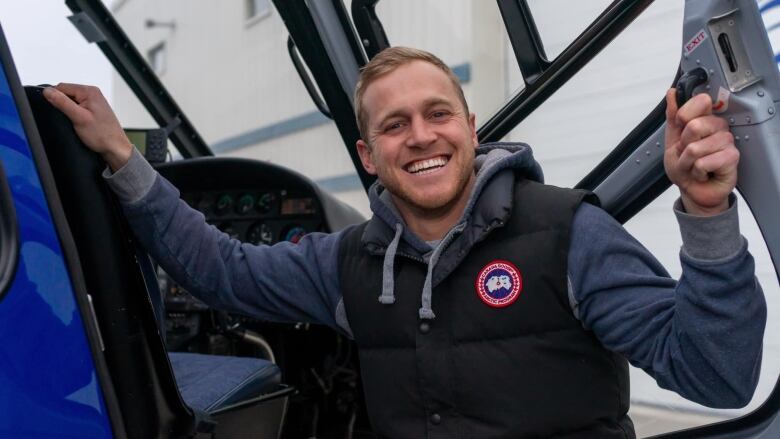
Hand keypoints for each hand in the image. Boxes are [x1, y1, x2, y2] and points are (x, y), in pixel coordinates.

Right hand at [43, 83, 133, 171]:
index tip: (57, 110)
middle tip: (70, 118)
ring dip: (69, 111)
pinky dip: (74, 114)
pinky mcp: (93, 109)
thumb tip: (47, 91)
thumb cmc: (102, 135)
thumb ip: (62, 103)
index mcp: (90, 91)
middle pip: (66, 93)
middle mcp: (93, 93)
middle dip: (63, 105)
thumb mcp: (78, 118)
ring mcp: (93, 101)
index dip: (55, 98)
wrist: (115, 147)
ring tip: (77, 122)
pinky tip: (79, 123)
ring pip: (71, 101)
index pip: (61, 87)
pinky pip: (77, 107)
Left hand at [664, 88, 738, 215]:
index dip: (684, 116)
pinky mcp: (732, 157)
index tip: (681, 127)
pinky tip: (703, 172)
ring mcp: (727, 141)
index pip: (701, 101)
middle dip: (682, 146)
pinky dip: (696, 172)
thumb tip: (672, 93)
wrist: (692, 189)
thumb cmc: (684, 166)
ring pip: (695, 148)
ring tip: (694, 165)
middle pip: (695, 126)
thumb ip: (671, 116)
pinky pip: (703, 162)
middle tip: (687, 154)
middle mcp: (718, 127)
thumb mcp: (671, 139)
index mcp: (705, 118)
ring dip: (687, 162)